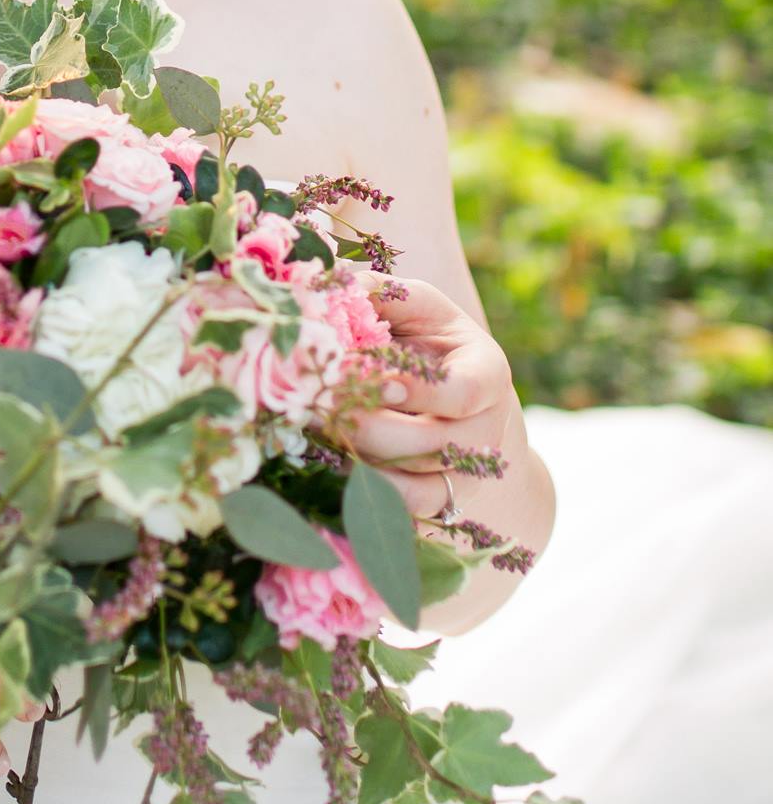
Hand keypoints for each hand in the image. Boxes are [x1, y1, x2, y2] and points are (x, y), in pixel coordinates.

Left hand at [342, 273, 517, 526]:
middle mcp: (484, 434)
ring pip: (414, 490)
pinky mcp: (439, 509)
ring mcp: (465, 479)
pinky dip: (363, 500)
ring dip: (361, 464)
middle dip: (369, 426)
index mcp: (487, 375)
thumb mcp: (417, 308)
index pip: (462, 394)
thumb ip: (383, 294)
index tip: (372, 378)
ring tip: (316, 434)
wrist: (460, 403)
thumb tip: (335, 285)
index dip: (418, 391)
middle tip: (318, 404)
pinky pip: (403, 518)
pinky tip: (327, 467)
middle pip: (430, 447)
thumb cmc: (429, 341)